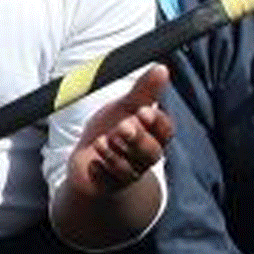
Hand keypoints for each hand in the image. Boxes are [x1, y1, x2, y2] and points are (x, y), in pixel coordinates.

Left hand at [66, 65, 173, 196]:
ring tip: (102, 141)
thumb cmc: (111, 129)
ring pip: (130, 169)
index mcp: (153, 135)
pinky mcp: (109, 186)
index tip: (142, 111)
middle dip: (137, 140)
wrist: (88, 157)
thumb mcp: (125, 107)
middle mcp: (145, 156)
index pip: (165, 131)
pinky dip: (100, 172)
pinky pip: (108, 183)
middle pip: (151, 153)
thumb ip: (143, 92)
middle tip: (121, 127)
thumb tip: (161, 67)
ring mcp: (128, 173)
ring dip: (116, 155)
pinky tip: (92, 164)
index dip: (156, 123)